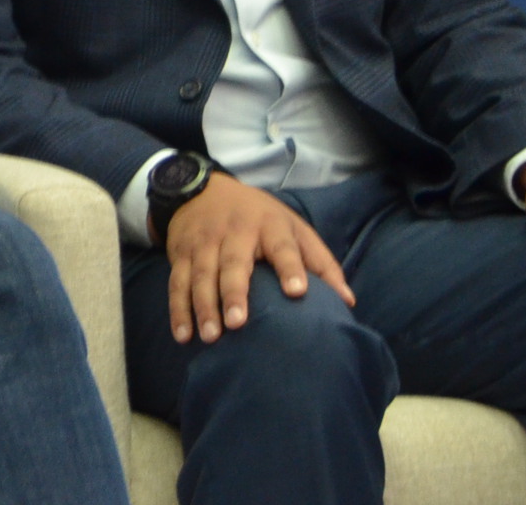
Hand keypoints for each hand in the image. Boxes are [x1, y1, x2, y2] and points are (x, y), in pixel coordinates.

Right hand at [162, 173, 353, 343]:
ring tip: (210, 336)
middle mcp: (235, 232)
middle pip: (233, 264)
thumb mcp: (293, 228)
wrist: (201, 189)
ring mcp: (204, 242)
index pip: (282, 247)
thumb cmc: (259, 217)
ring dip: (203, 306)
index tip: (298, 292)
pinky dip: (178, 309)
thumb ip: (320, 262)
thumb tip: (347, 301)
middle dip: (234, 293)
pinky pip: (177, 282)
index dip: (290, 268)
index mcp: (270, 226)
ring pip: (202, 275)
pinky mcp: (182, 253)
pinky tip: (183, 335)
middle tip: (238, 323)